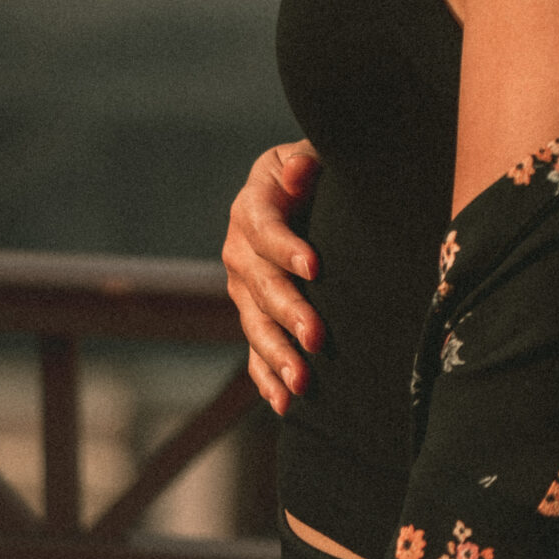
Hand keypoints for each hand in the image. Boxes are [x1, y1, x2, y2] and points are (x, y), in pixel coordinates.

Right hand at [223, 140, 324, 413]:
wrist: (304, 194)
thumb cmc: (319, 172)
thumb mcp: (313, 155)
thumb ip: (308, 161)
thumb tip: (297, 173)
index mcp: (253, 205)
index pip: (265, 228)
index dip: (287, 248)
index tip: (315, 267)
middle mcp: (240, 249)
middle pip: (260, 284)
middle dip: (288, 313)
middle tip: (317, 338)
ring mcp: (242, 287)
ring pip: (255, 324)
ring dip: (277, 355)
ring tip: (302, 383)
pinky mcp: (252, 315)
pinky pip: (254, 350)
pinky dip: (267, 378)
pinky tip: (284, 403)